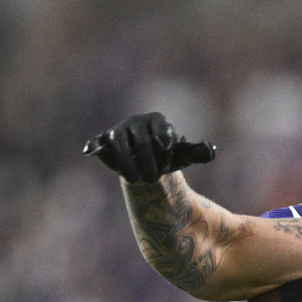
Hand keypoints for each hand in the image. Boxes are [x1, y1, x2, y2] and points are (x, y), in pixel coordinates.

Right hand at [83, 112, 215, 182]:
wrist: (146, 163)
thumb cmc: (166, 157)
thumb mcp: (183, 156)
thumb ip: (198, 153)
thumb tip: (211, 150)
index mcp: (157, 120)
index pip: (161, 131)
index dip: (165, 149)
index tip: (168, 162)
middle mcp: (136, 122)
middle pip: (141, 141)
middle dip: (148, 162)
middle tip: (153, 178)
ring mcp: (119, 130)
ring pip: (120, 143)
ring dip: (128, 163)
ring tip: (136, 180)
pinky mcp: (105, 141)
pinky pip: (99, 142)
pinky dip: (94, 145)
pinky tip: (90, 151)